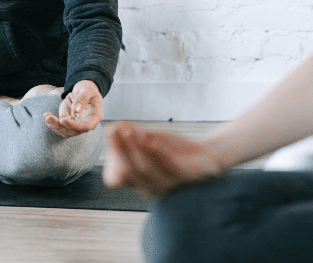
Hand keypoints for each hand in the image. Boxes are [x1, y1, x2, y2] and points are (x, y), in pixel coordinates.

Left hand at [43, 79, 102, 137]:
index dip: (74, 125)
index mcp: (95, 116)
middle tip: (48, 117)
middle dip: (60, 126)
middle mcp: (87, 123)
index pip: (86, 126)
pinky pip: (61, 128)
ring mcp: (78, 124)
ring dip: (55, 126)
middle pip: (74, 131)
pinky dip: (53, 125)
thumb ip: (82, 99)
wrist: (83, 90)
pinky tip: (47, 117)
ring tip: (46, 116)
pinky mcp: (70, 123)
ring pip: (66, 131)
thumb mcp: (86, 89)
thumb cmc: (87, 88)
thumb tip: (77, 111)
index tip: (62, 120)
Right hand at [102, 121, 221, 195]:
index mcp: (136, 179)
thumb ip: (130, 135)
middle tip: (117, 130)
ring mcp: (167, 183)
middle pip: (130, 172)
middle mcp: (149, 185)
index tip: (111, 132)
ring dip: (137, 149)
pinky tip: (153, 141)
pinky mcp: (185, 177)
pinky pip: (171, 167)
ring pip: (148, 169)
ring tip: (131, 132)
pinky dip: (160, 154)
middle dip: (121, 150)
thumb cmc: (170, 149)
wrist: (202, 155)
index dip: (111, 158)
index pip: (115, 178)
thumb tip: (112, 128)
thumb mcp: (147, 140)